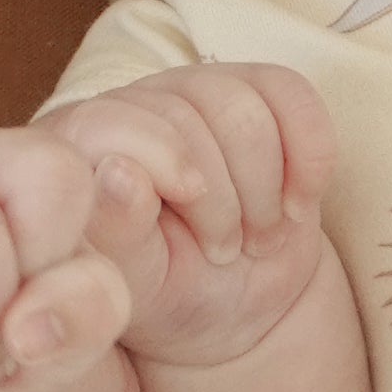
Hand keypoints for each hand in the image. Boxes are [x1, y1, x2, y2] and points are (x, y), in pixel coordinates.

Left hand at [39, 67, 338, 376]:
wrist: (236, 300)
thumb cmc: (171, 295)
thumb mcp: (137, 286)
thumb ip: (116, 235)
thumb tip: (118, 172)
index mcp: (80, 150)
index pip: (112, 121)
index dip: (165, 167)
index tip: (201, 236)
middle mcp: (132, 107)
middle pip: (188, 114)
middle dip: (223, 200)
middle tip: (226, 255)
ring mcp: (193, 92)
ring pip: (243, 106)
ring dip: (265, 187)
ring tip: (258, 236)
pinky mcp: (256, 94)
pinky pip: (294, 96)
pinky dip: (311, 156)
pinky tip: (299, 203)